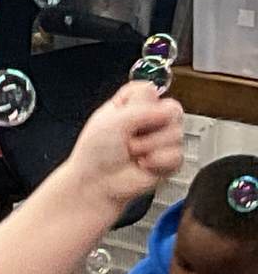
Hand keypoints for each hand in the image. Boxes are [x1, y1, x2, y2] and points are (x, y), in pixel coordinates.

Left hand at [68, 83, 185, 208]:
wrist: (97, 184)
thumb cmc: (96, 154)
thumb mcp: (112, 121)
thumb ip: (142, 108)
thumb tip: (167, 110)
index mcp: (132, 105)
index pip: (152, 89)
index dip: (143, 102)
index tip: (129, 112)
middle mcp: (150, 119)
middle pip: (173, 109)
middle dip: (149, 127)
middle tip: (129, 137)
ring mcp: (161, 139)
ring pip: (176, 133)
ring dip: (148, 147)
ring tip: (133, 153)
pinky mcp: (169, 160)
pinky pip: (177, 155)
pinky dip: (157, 162)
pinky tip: (143, 165)